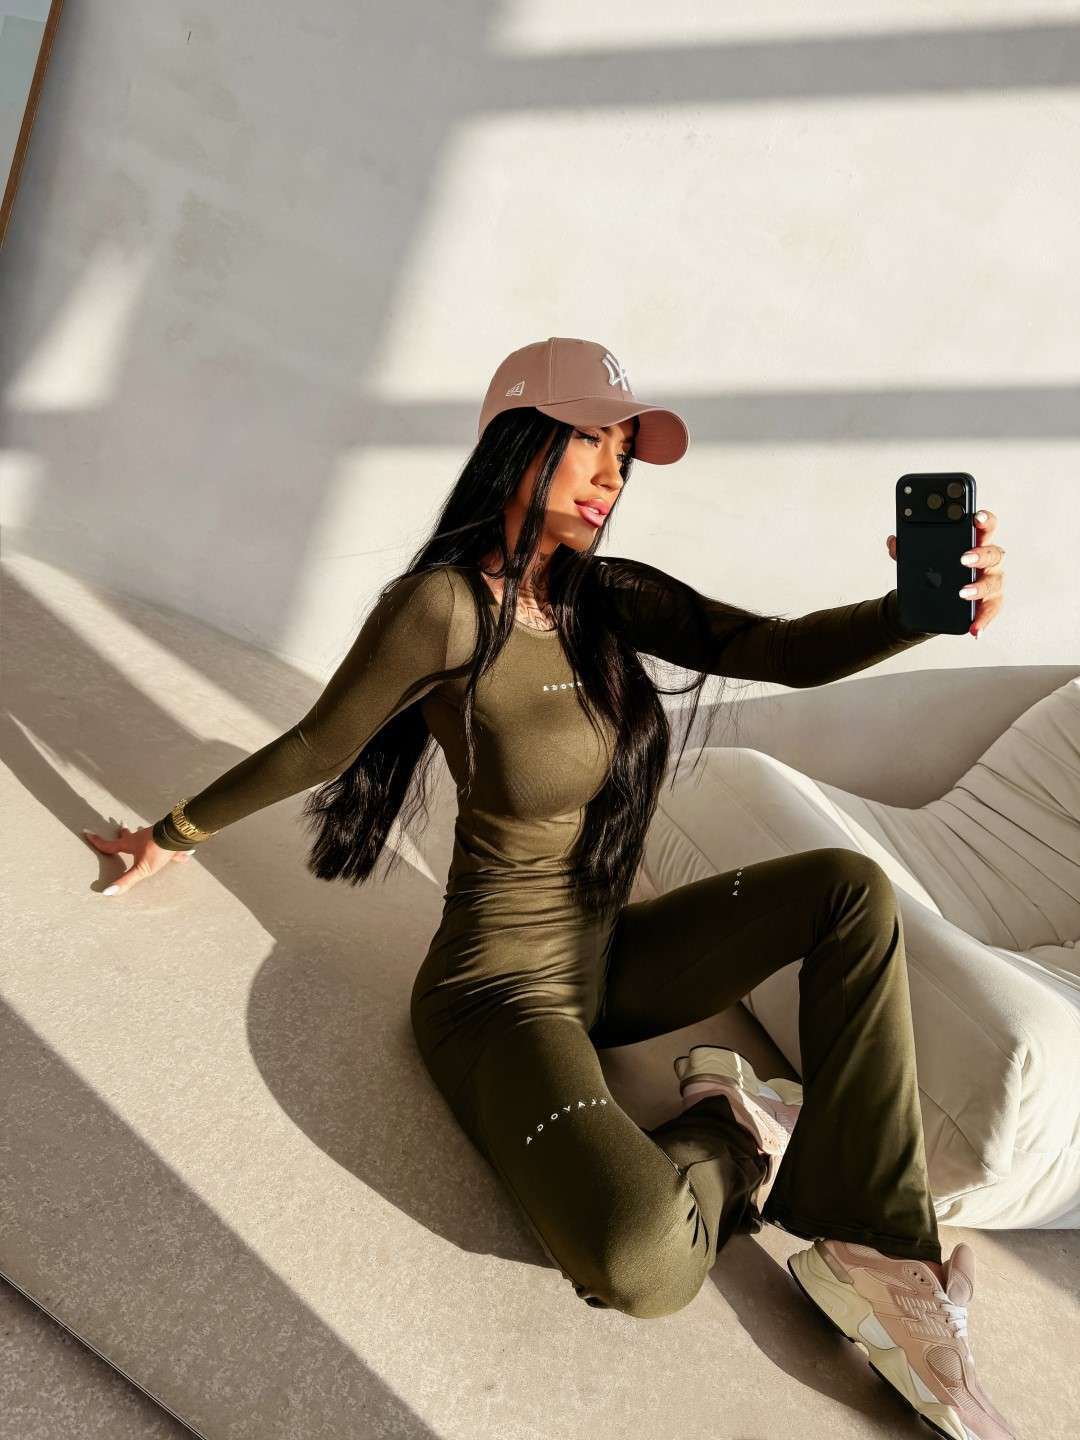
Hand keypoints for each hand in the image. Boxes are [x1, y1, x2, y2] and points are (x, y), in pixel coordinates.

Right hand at [82, 822, 195, 895]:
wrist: (179, 835)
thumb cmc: (157, 850)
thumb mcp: (141, 869)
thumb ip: (126, 880)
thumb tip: (107, 892)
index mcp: (131, 844)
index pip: (110, 845)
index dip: (97, 841)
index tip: (87, 833)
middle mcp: (142, 837)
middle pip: (129, 836)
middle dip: (123, 833)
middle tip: (120, 827)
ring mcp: (156, 836)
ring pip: (148, 836)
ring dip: (145, 835)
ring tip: (144, 832)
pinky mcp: (171, 839)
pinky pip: (171, 846)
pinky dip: (175, 850)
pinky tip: (186, 854)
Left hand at [886, 506, 1004, 637]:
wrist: (933, 597)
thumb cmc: (935, 569)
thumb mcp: (919, 558)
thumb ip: (907, 549)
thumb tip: (893, 542)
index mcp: (974, 542)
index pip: (984, 526)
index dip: (983, 519)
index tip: (975, 516)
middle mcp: (988, 561)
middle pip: (992, 553)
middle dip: (979, 554)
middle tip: (963, 558)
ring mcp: (990, 582)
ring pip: (992, 583)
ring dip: (978, 588)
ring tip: (962, 594)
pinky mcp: (988, 604)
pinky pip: (988, 612)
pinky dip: (982, 621)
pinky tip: (974, 630)